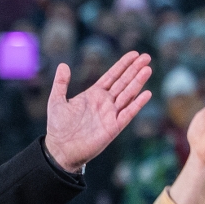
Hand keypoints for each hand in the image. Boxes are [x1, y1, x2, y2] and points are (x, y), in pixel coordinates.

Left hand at [44, 50, 152, 171]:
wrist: (60, 149)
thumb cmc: (58, 127)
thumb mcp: (57, 101)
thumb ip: (61, 83)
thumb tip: (63, 65)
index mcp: (94, 94)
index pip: (112, 76)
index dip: (123, 65)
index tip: (134, 54)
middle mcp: (105, 102)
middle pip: (123, 82)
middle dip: (134, 69)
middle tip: (146, 56)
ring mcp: (111, 114)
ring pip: (128, 95)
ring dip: (138, 82)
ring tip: (147, 69)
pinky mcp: (114, 127)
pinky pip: (128, 113)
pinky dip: (137, 104)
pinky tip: (146, 93)